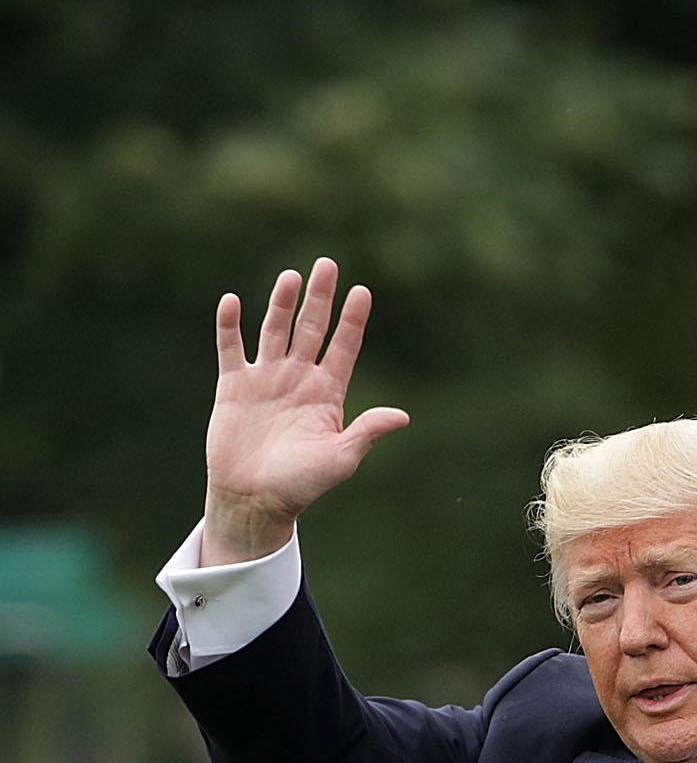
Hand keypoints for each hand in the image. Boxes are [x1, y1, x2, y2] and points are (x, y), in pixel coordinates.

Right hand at [202, 258, 409, 563]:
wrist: (255, 498)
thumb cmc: (302, 483)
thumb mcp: (341, 458)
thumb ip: (367, 432)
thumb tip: (402, 415)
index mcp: (328, 393)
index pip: (344, 347)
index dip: (353, 320)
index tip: (363, 291)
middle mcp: (298, 379)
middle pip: (311, 329)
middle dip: (319, 298)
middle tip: (327, 264)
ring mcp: (266, 379)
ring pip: (274, 331)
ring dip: (281, 303)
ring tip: (292, 276)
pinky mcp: (233, 386)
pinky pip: (230, 349)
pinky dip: (229, 325)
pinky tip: (231, 301)